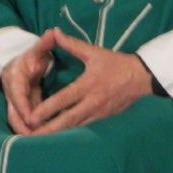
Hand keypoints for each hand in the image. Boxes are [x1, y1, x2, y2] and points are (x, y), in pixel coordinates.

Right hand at [0, 28, 57, 134]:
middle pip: (14, 111)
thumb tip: (52, 32)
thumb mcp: (39, 48)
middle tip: (35, 137)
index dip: (23, 106)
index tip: (32, 118)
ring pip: (17, 118)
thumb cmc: (33, 55)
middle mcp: (12, 89)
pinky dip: (31, 127)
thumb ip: (45, 42)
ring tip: (38, 141)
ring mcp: (15, 99)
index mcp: (15, 75)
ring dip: (26, 129)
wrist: (24, 61)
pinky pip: (25, 118)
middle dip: (23, 124)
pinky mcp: (22, 106)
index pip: (17, 93)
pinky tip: (41, 137)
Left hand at [25, 29, 152, 134]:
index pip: (64, 99)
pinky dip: (70, 132)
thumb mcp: (94, 52)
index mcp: (88, 84)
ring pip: (75, 127)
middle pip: (67, 119)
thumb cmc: (116, 63)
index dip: (47, 109)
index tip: (31, 117)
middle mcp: (92, 101)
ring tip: (39, 140)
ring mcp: (98, 112)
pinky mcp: (103, 118)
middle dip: (48, 129)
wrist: (142, 77)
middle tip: (30, 136)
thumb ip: (72, 44)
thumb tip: (55, 33)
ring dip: (57, 134)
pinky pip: (84, 127)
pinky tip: (59, 136)